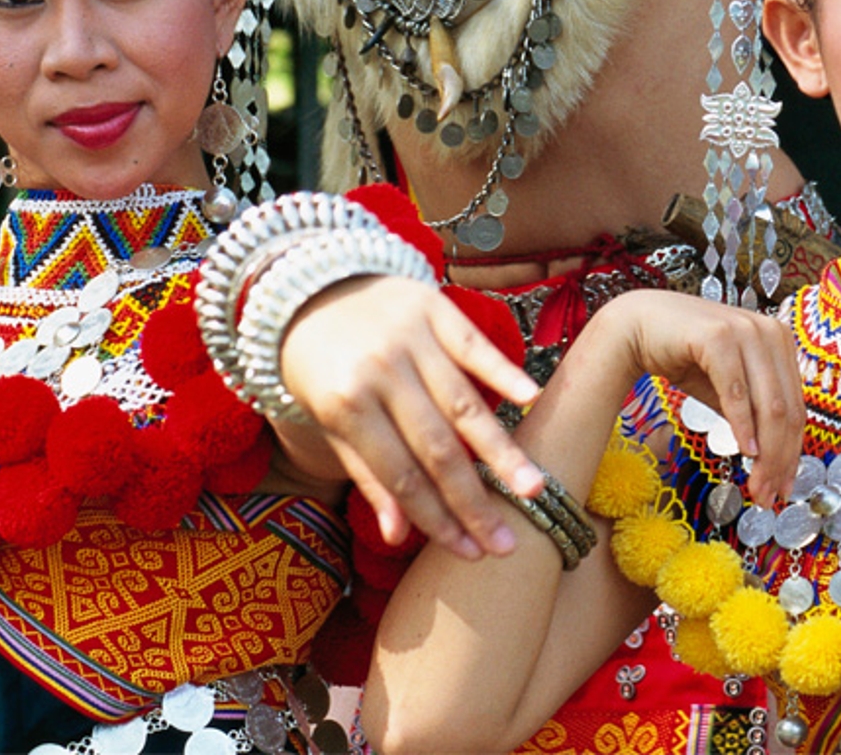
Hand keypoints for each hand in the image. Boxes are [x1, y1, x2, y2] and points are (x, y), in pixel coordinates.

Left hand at [280, 275, 544, 559]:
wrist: (308, 287)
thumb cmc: (321, 367)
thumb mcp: (329, 421)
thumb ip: (367, 473)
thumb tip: (398, 536)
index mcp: (345, 406)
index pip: (400, 475)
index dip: (435, 518)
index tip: (469, 552)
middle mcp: (379, 373)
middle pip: (436, 448)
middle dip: (473, 501)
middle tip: (507, 541)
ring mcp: (409, 338)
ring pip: (464, 403)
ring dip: (501, 451)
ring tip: (532, 489)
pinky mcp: (433, 308)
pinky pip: (473, 346)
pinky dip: (503, 372)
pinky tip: (531, 398)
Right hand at [591, 291, 801, 504]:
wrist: (638, 326)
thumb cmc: (684, 355)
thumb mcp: (727, 390)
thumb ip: (753, 416)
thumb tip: (772, 461)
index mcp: (779, 342)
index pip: (796, 407)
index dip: (792, 452)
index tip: (783, 485)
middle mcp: (770, 332)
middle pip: (786, 410)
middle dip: (780, 460)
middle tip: (769, 495)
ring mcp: (745, 330)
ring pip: (769, 405)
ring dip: (766, 452)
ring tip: (757, 484)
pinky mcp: (718, 336)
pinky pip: (737, 391)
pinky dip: (743, 425)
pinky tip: (744, 450)